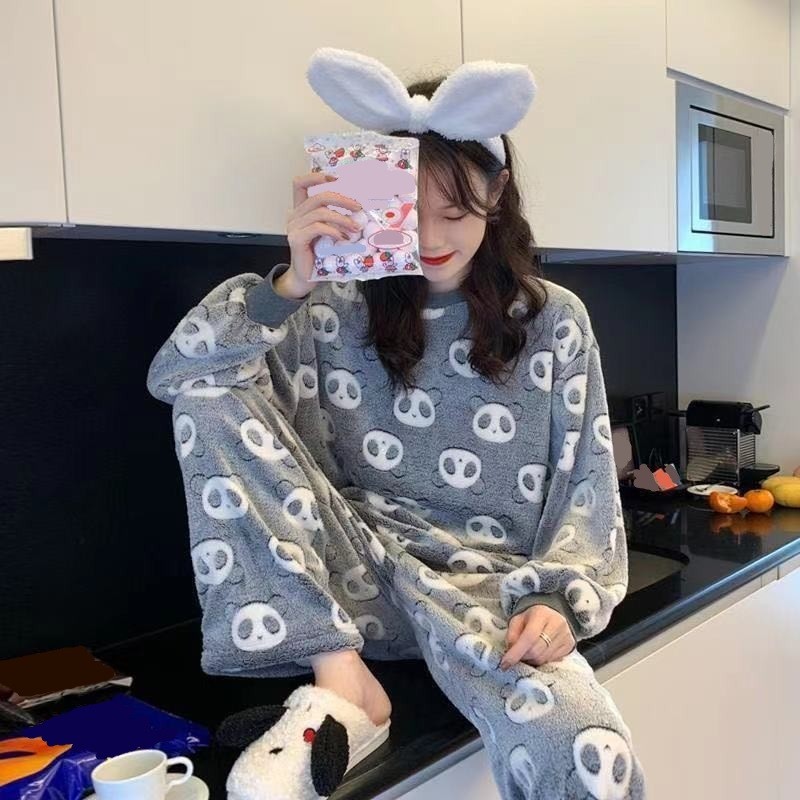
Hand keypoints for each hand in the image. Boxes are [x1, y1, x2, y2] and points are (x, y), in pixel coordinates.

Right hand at [286, 172, 362, 289]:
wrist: (304, 278)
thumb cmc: (318, 256)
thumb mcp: (328, 233)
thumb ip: (335, 219)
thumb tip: (358, 211)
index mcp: (300, 210)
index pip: (300, 184)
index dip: (316, 177)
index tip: (336, 177)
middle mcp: (294, 215)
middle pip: (318, 197)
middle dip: (342, 200)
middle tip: (358, 207)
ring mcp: (294, 227)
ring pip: (320, 212)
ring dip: (342, 219)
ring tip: (354, 228)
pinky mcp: (296, 239)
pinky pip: (318, 227)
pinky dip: (334, 231)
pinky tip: (343, 238)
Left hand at [500, 605, 576, 668]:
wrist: (552, 614)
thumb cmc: (531, 618)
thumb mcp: (517, 620)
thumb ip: (511, 635)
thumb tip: (510, 652)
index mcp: (541, 614)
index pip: (529, 637)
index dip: (516, 653)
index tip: (504, 664)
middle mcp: (557, 624)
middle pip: (536, 651)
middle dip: (523, 657)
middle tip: (517, 655)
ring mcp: (566, 635)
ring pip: (543, 659)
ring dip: (531, 660)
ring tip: (527, 653)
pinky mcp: (570, 646)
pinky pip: (552, 661)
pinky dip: (541, 661)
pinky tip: (538, 653)